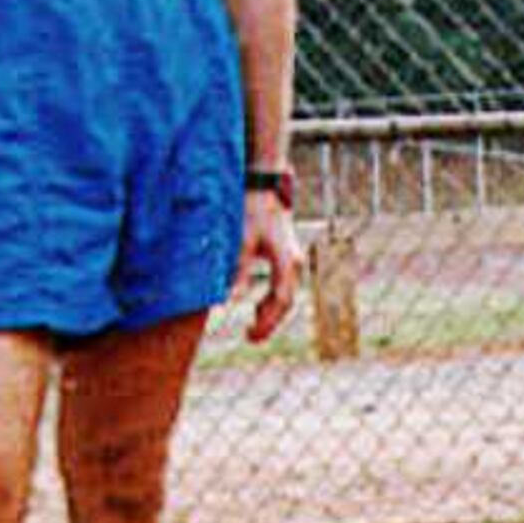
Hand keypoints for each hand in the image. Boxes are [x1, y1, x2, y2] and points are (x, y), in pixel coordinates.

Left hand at [236, 191, 304, 344]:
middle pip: (287, 303)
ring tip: (251, 326)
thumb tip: (228, 302)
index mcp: (287, 262)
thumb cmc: (252, 211)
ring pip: (286, 296)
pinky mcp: (287, 256)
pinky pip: (283, 286)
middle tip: (249, 338)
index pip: (281, 302)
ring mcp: (294, 259)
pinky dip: (271, 300)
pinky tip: (256, 307)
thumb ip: (238, 274)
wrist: (265, 185)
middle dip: (269, 323)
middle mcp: (295, 263)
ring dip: (270, 313)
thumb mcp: (242, 244)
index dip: (266, 322)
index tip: (249, 334)